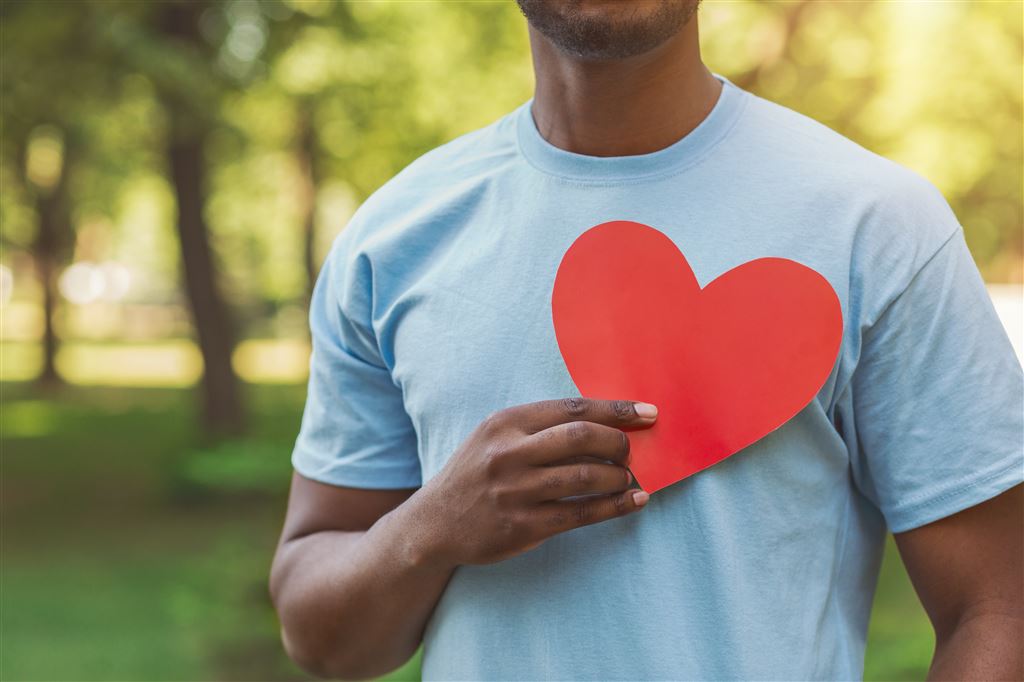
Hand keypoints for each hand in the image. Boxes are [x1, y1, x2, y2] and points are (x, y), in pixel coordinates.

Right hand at [409, 397, 657, 566]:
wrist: (435, 523)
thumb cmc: (477, 473)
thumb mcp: (496, 437)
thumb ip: (539, 427)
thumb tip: (605, 423)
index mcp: (505, 423)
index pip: (572, 408)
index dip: (616, 409)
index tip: (647, 413)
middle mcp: (509, 453)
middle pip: (581, 437)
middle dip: (618, 442)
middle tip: (631, 451)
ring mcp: (515, 492)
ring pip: (586, 477)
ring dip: (619, 477)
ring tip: (629, 478)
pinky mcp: (522, 526)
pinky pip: (581, 514)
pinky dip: (614, 506)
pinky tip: (633, 502)